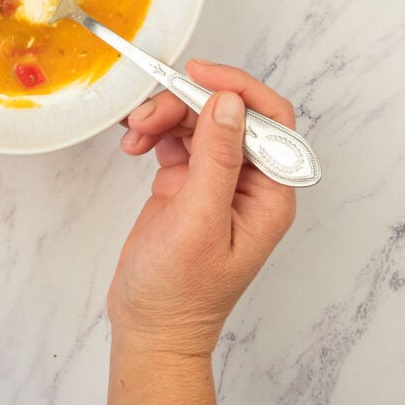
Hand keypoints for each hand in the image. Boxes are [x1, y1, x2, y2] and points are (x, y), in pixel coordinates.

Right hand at [108, 60, 296, 355]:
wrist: (149, 329)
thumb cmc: (179, 293)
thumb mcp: (199, 222)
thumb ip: (217, 160)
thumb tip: (228, 104)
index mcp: (268, 194)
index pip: (270, 120)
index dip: (237, 89)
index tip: (197, 75)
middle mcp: (247, 183)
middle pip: (226, 114)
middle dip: (186, 105)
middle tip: (148, 116)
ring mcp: (215, 181)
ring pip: (198, 121)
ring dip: (164, 117)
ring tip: (134, 134)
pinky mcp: (186, 183)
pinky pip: (175, 137)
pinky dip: (153, 132)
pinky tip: (134, 145)